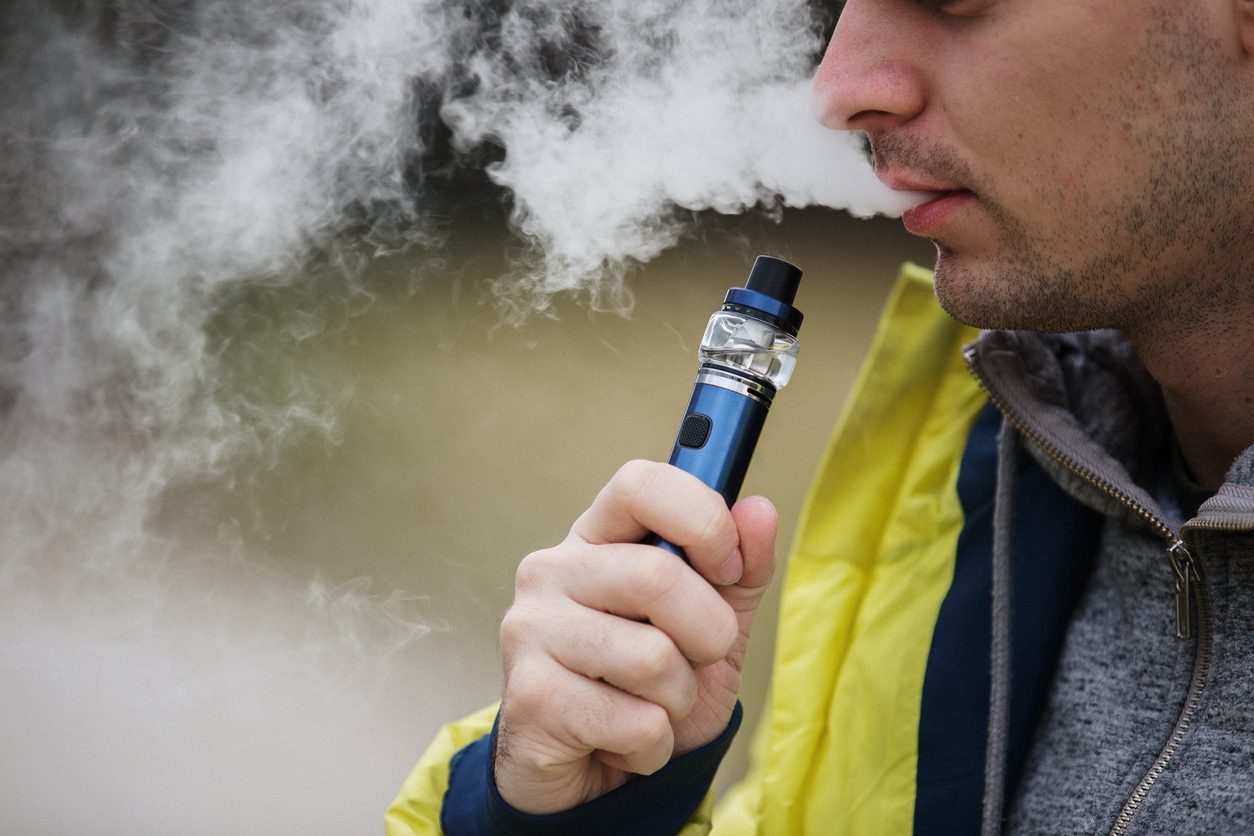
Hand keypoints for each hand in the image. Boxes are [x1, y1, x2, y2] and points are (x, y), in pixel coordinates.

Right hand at [493, 460, 777, 813]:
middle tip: (693, 660)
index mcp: (596, 538)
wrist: (588, 776)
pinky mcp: (529, 698)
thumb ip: (739, 569)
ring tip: (647, 705)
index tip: (727, 566)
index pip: (641, 484)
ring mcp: (531, 631)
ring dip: (679, 698)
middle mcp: (551, 571)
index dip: (700, 518)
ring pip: (653, 658)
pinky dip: (653, 746)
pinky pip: (637, 723)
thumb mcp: (710, 624)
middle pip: (659, 576)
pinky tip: (621, 742)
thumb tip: (759, 510)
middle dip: (708, 634)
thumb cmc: (646, 689)